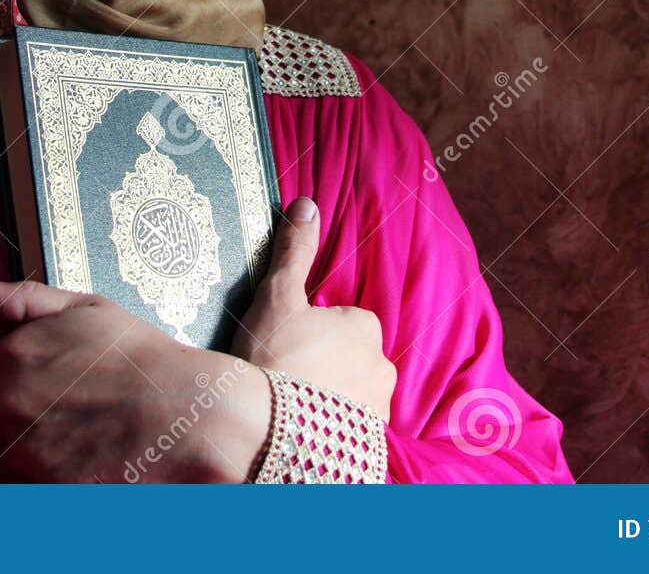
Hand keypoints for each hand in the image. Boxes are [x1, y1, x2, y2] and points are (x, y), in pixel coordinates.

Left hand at [0, 276, 270, 482]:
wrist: (189, 415)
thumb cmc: (143, 360)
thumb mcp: (87, 310)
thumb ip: (22, 298)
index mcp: (12, 356)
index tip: (25, 393)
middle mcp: (7, 404)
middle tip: (46, 421)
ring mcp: (22, 451)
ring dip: (13, 458)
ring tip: (61, 445)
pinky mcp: (41, 490)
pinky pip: (14, 492)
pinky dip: (33, 484)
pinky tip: (69, 466)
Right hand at [231, 196, 395, 419]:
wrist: (265, 433)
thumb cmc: (272, 358)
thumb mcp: (278, 296)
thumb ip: (295, 251)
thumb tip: (306, 204)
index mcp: (366, 328)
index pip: (344, 322)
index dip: (311, 333)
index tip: (286, 347)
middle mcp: (382, 369)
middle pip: (350, 359)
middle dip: (324, 367)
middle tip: (285, 377)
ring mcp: (376, 410)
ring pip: (352, 395)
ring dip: (329, 400)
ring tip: (292, 408)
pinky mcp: (367, 444)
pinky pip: (351, 430)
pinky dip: (332, 430)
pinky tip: (304, 432)